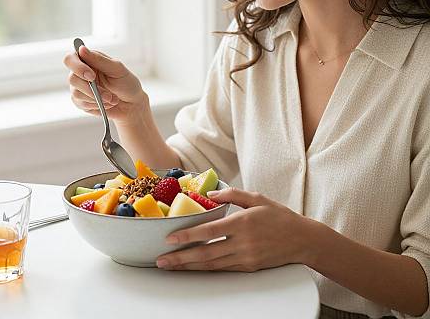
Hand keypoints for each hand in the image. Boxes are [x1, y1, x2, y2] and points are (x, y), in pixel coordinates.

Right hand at [63, 45, 145, 123]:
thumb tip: (81, 49)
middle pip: (72, 78)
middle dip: (91, 89)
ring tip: (111, 99)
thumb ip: (99, 60)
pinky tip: (106, 103)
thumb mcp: (117, 69)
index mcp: (89, 60)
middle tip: (107, 95)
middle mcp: (81, 73)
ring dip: (96, 98)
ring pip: (76, 93)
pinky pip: (81, 104)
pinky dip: (96, 105)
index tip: (91, 76)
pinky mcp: (81, 101)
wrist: (131, 104)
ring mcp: (79, 88)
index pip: (70, 59)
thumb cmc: (126, 83)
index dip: (77, 67)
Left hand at [156, 187, 314, 270]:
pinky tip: (194, 268)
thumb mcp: (256, 198)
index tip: (170, 238)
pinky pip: (223, 269)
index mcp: (242, 222)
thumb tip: (209, 195)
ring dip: (189, 266)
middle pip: (205, 252)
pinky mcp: (249, 267)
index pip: (208, 231)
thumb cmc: (279, 216)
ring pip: (212, 264)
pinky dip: (206, 269)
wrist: (302, 240)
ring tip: (172, 267)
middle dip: (181, 258)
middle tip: (161, 260)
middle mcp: (242, 242)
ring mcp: (245, 257)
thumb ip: (231, 195)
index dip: (187, 236)